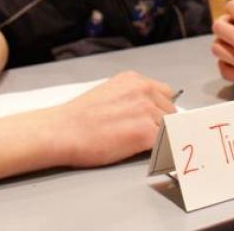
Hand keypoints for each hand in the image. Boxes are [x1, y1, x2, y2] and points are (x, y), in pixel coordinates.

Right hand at [51, 71, 174, 166]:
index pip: (165, 93)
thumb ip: (131, 98)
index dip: (159, 109)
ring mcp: (146, 110)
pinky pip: (166, 143)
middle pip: (170, 110)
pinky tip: (143, 152)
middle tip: (141, 136)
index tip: (153, 121)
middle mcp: (143, 90)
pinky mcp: (145, 133)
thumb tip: (146, 112)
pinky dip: (159, 150)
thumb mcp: (109, 93)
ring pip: (170, 127)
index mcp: (133, 79)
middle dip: (160, 123)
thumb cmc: (78, 118)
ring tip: (137, 144)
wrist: (62, 131)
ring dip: (159, 137)